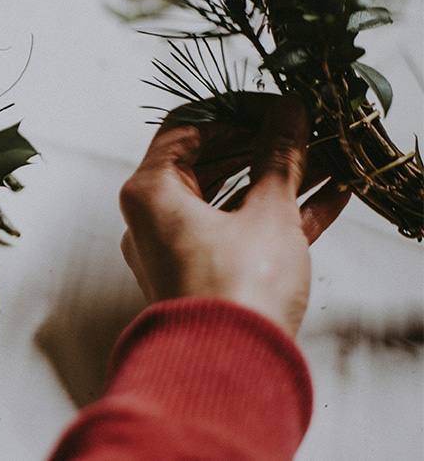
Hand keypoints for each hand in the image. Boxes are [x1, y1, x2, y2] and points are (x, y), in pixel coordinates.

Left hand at [118, 94, 349, 335]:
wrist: (229, 372)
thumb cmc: (233, 292)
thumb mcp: (267, 212)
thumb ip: (279, 158)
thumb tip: (288, 116)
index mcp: (150, 191)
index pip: (187, 125)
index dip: (236, 109)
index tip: (279, 107)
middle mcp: (152, 217)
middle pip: (210, 160)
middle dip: (266, 144)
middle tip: (311, 130)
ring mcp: (176, 248)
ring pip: (231, 196)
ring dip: (280, 177)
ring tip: (329, 159)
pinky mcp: (203, 275)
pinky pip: (239, 230)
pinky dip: (278, 212)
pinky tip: (330, 197)